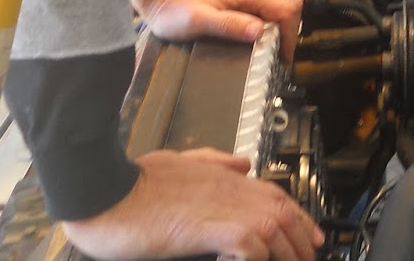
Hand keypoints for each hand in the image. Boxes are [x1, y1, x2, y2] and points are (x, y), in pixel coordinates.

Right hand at [61, 148, 319, 260]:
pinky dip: (260, 258)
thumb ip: (212, 161)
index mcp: (221, 176)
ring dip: (288, 252)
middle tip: (309, 256)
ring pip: (274, 229)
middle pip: (282, 210)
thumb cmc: (131, 181)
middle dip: (301, 237)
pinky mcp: (209, 228)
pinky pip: (252, 245)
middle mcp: (228, 188)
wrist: (102, 187)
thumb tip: (241, 163)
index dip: (298, 214)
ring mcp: (222, 207)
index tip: (311, 233)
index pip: (273, 193)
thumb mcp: (176, 162)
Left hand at [132, 0, 302, 61]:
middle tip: (282, 50)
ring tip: (278, 38)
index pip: (284, 7)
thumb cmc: (175, 11)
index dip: (289, 34)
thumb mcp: (197, 22)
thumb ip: (229, 25)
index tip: (284, 57)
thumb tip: (260, 32)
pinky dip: (279, 5)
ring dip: (287, 14)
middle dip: (292, 25)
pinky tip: (269, 21)